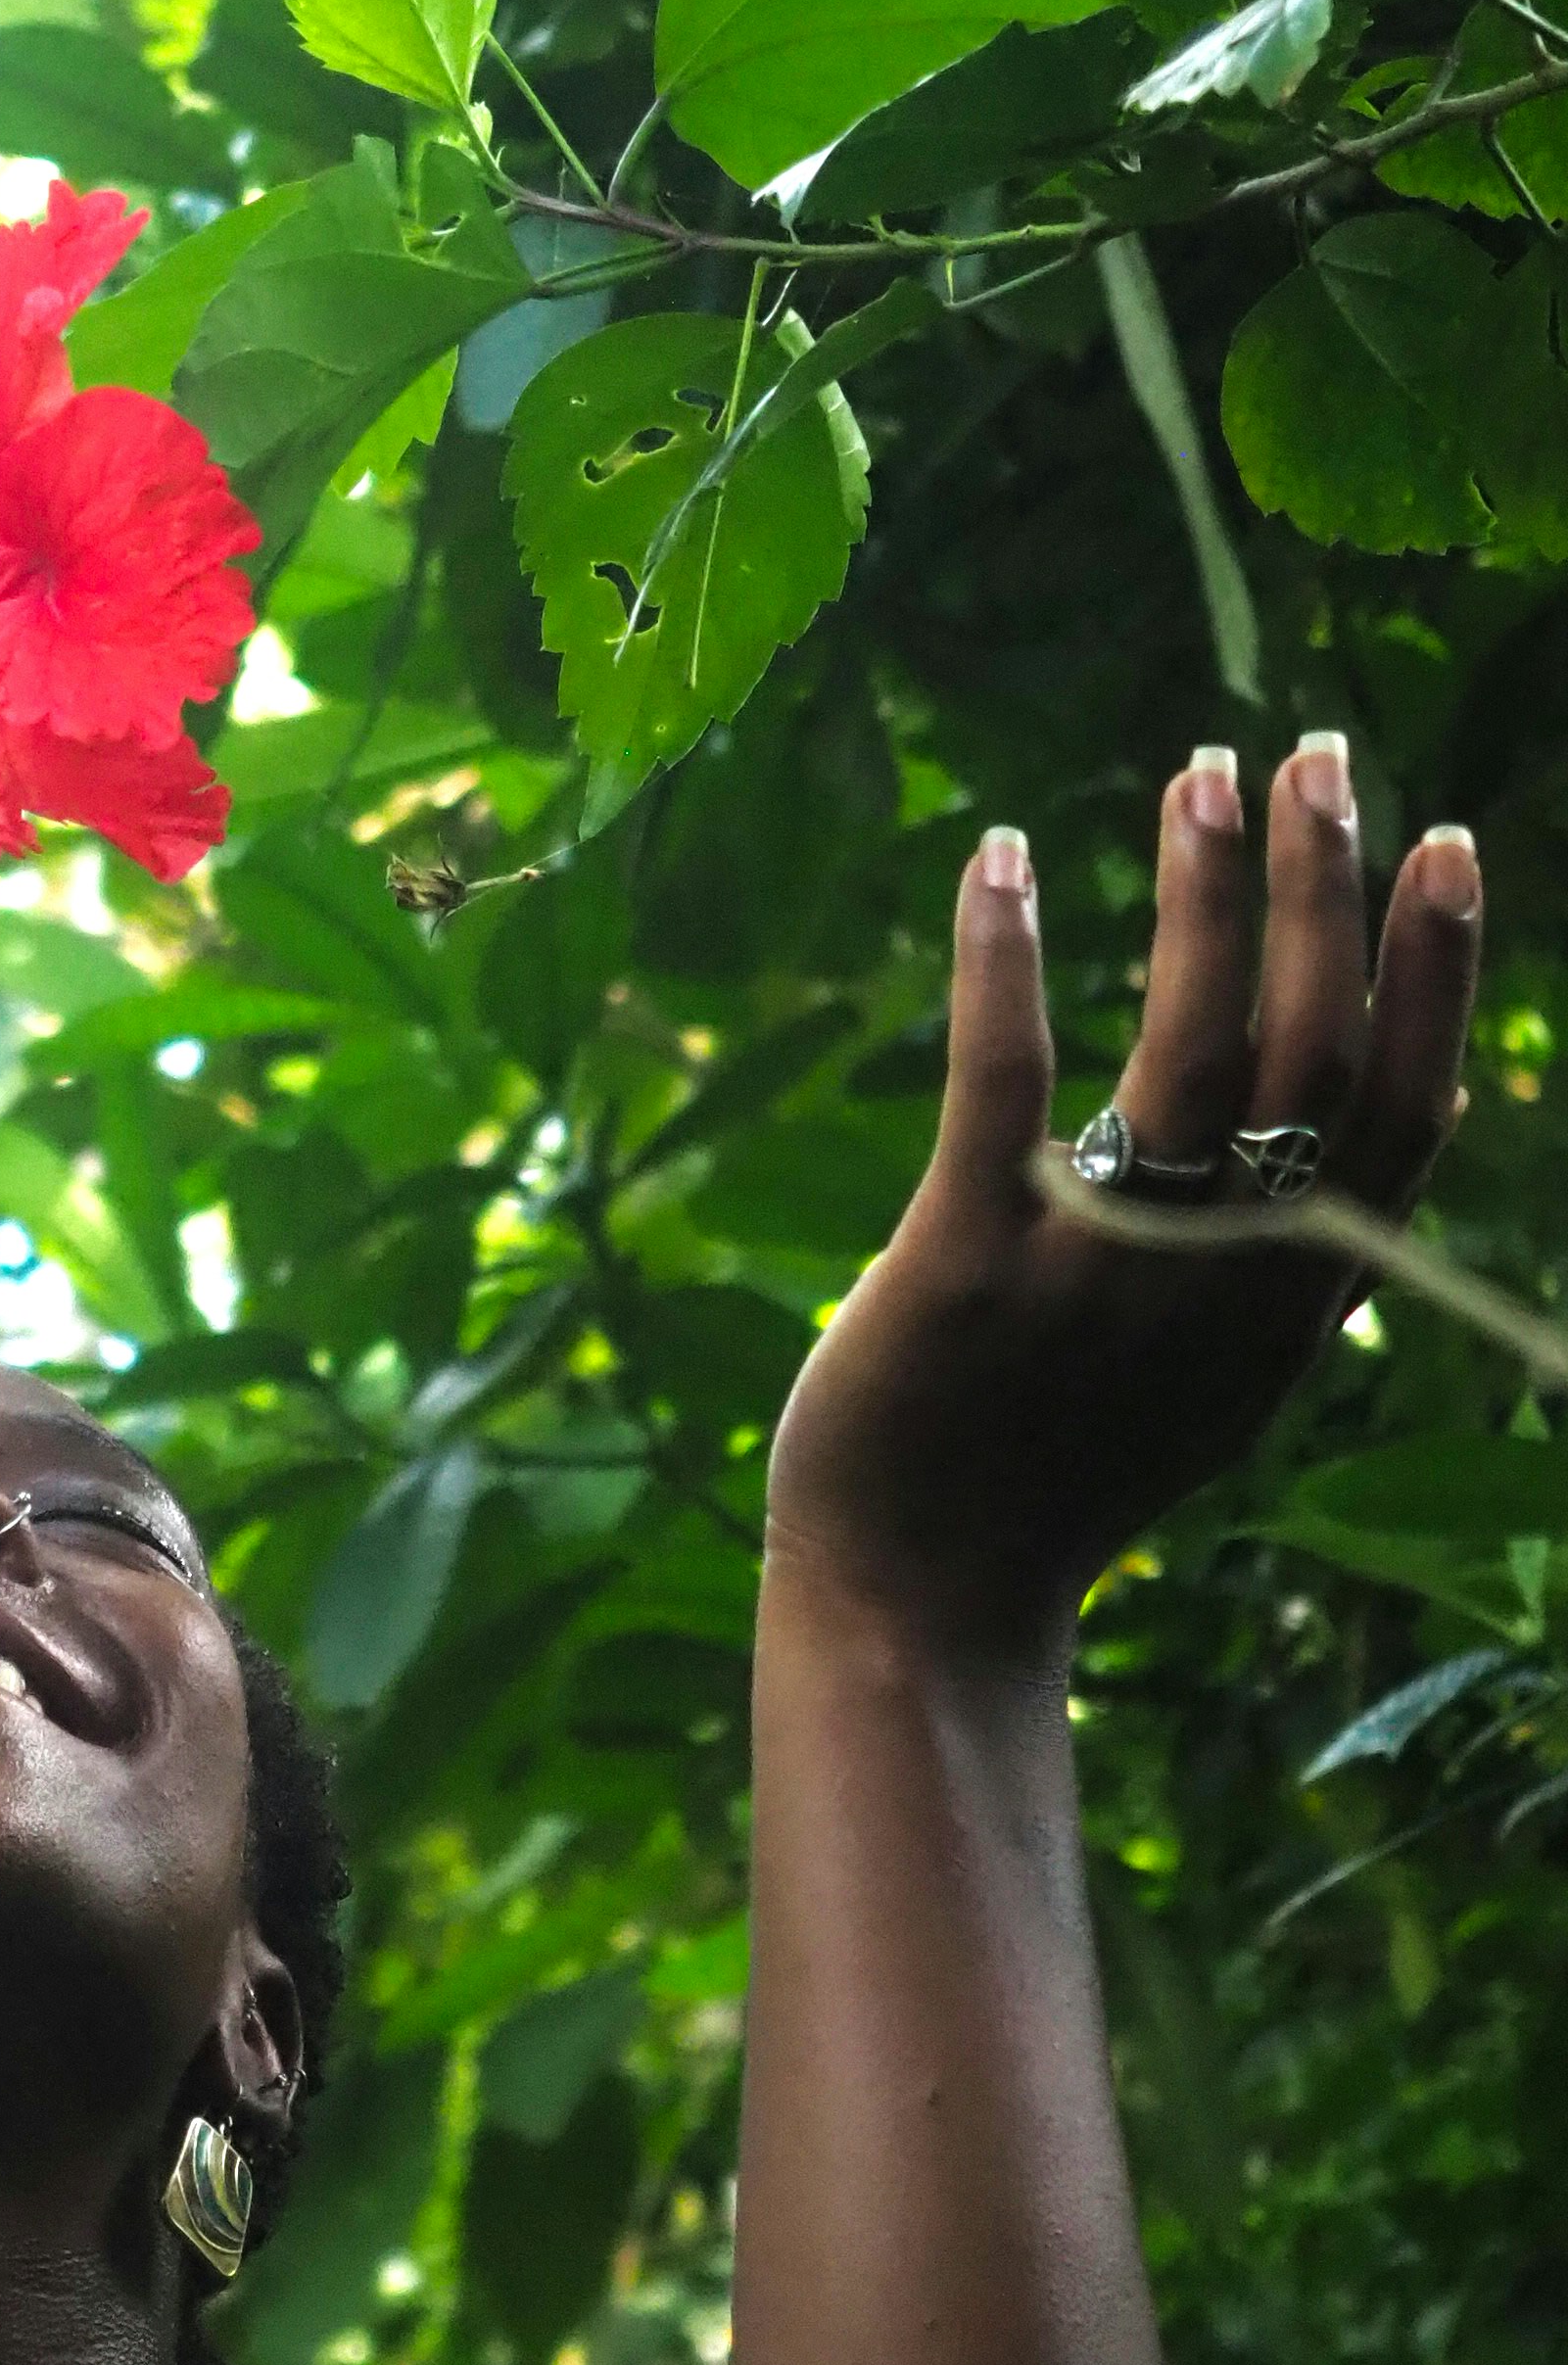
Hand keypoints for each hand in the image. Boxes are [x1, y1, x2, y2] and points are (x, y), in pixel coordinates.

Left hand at [765, 738, 1481, 1652]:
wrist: (919, 1609)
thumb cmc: (1058, 1479)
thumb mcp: (1218, 1383)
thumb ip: (1298, 1265)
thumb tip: (1414, 1126)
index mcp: (1288, 1302)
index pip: (1399, 1114)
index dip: (1434, 975)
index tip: (1445, 846)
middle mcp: (1216, 1281)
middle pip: (1309, 1055)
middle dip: (1324, 889)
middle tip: (1310, 755)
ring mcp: (1095, 1274)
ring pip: (1190, 1054)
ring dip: (1203, 897)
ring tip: (1199, 774)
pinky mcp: (966, 1270)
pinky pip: (1004, 1086)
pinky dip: (1008, 962)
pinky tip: (1002, 857)